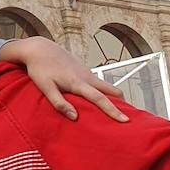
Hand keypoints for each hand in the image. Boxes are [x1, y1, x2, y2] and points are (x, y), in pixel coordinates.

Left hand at [4, 37, 127, 121]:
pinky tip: (102, 100)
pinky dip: (105, 92)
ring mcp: (87, 73)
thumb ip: (59, 103)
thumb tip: (74, 117)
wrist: (40, 49)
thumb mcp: (45, 87)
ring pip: (106, 86)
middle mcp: (86, 76)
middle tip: (130, 116)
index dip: (113, 110)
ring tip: (119, 110)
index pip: (99, 98)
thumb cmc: (40, 68)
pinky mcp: (84, 71)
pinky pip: (100, 83)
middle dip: (122, 103)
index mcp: (77, 82)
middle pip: (111, 90)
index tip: (125, 120)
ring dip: (115, 97)